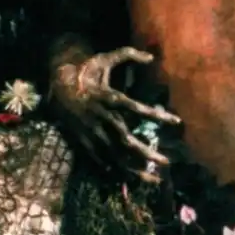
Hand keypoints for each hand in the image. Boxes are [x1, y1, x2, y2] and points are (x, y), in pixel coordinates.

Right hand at [51, 46, 181, 181]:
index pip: (135, 108)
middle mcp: (100, 117)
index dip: (156, 115)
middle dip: (146, 152)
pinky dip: (114, 170)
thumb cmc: (86, 71)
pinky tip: (131, 180)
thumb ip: (129, 55)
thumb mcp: (105, 58)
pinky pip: (100, 158)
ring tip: (154, 179)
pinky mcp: (83, 140)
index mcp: (107, 97)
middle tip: (166, 162)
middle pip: (125, 139)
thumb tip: (152, 57)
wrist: (56, 84)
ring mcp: (90, 131)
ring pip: (113, 154)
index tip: (177, 122)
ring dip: (134, 167)